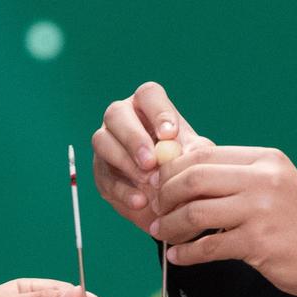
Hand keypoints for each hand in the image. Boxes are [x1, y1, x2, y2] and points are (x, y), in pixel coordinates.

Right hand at [92, 81, 213, 235]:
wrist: (169, 199)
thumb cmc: (182, 164)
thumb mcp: (194, 156)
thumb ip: (195, 152)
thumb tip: (191, 153)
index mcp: (147, 106)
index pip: (148, 95)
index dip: (157, 112)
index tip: (170, 135)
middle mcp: (122, 118)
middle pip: (116, 114)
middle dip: (133, 138)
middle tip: (151, 162)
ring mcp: (107, 143)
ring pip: (103, 142)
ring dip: (126, 163)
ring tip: (149, 182)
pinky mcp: (101, 172)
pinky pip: (105, 177)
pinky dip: (123, 191)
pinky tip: (141, 201)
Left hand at [152, 143, 296, 296]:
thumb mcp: (273, 187)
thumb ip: (234, 179)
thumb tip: (180, 176)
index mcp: (264, 159)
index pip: (202, 154)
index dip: (171, 172)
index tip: (158, 189)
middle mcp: (264, 178)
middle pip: (192, 178)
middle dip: (164, 196)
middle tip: (155, 212)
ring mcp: (263, 210)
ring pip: (194, 212)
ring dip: (170, 226)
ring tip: (162, 235)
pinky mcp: (261, 243)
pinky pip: (208, 247)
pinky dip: (186, 253)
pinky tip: (178, 257)